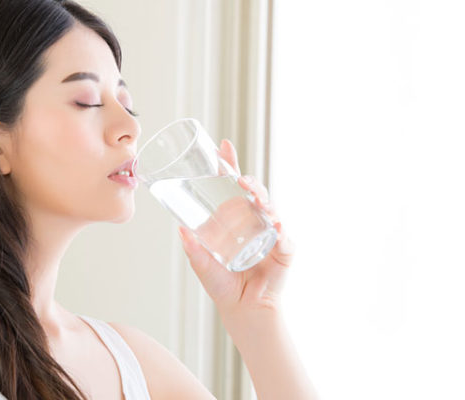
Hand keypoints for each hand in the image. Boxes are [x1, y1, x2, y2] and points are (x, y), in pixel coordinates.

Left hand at [177, 139, 295, 314]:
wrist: (242, 310)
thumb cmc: (223, 285)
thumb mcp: (203, 264)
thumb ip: (194, 249)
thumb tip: (180, 229)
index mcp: (235, 219)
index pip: (233, 186)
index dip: (230, 166)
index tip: (224, 145)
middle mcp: (253, 221)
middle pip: (254, 192)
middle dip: (250, 181)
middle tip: (240, 178)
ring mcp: (270, 234)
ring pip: (270, 209)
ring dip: (264, 200)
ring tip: (255, 198)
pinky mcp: (284, 251)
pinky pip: (284, 238)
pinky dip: (280, 232)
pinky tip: (275, 227)